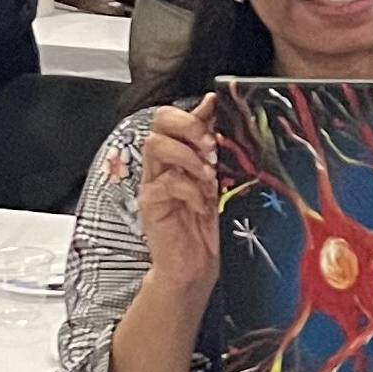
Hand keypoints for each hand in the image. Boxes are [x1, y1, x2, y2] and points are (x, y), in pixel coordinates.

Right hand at [140, 97, 222, 300]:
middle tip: (210, 144)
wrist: (194, 266)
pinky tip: (202, 202)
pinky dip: (188, 188)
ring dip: (187, 155)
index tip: (216, 106)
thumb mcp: (218, 183)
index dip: (194, 109)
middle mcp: (162, 165)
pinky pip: (164, 182)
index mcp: (178, 156)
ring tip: (208, 175)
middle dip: (187, 125)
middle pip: (159, 123)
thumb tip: (222, 122)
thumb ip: (214, 154)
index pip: (174, 118)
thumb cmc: (206, 225)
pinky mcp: (150, 204)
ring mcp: (153, 182)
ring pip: (155, 146)